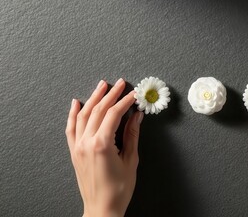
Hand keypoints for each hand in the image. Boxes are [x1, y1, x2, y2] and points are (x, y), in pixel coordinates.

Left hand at [65, 78, 143, 216]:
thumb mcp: (131, 160)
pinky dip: (73, 113)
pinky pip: (71, 128)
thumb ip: (132, 135)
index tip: (134, 94)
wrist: (102, 208)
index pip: (114, 114)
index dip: (125, 101)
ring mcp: (78, 146)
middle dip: (111, 94)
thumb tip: (136, 116)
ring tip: (102, 85)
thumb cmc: (119, 189)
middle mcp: (86, 142)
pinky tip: (77, 102)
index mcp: (102, 144)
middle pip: (98, 110)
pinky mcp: (74, 151)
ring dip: (93, 98)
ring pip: (84, 115)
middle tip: (121, 83)